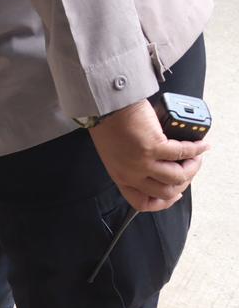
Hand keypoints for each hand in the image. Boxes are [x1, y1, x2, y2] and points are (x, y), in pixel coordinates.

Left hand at [88, 99, 209, 211]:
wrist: (105, 105)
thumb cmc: (108, 124)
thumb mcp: (114, 153)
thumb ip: (132, 164)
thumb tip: (161, 165)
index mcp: (120, 177)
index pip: (142, 203)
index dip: (164, 202)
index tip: (176, 194)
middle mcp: (131, 173)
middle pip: (167, 192)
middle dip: (184, 183)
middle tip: (189, 169)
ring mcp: (143, 162)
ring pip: (178, 176)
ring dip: (192, 167)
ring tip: (195, 157)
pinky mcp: (154, 147)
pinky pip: (183, 153)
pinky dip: (196, 149)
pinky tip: (201, 145)